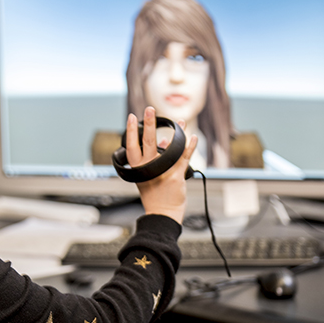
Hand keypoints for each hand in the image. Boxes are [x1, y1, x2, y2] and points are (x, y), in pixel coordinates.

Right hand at [125, 106, 197, 223]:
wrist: (162, 213)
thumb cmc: (154, 193)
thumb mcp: (148, 176)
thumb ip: (155, 158)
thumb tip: (165, 141)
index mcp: (138, 168)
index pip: (132, 146)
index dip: (131, 131)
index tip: (132, 117)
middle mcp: (149, 168)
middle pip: (148, 141)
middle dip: (148, 123)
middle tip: (149, 109)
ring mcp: (163, 171)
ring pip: (170, 147)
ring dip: (177, 131)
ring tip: (180, 120)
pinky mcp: (176, 175)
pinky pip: (184, 157)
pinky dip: (190, 146)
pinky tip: (193, 136)